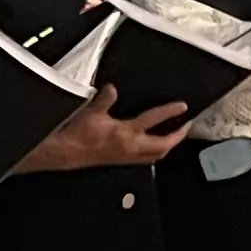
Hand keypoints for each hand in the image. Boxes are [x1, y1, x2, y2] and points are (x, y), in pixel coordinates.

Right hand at [30, 87, 188, 170]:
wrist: (64, 152)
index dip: (170, 112)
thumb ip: (104, 99)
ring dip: (167, 147)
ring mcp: (125, 156)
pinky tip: (151, 149)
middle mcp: (129, 147)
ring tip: (174, 138)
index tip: (182, 107)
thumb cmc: (76, 135)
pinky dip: (153, 153)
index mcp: (125, 133)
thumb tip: (113, 89)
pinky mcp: (119, 161)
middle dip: (177, 136)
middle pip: (162, 146)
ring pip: (155, 156)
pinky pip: (144, 160)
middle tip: (186, 126)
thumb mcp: (90, 111)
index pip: (153, 120)